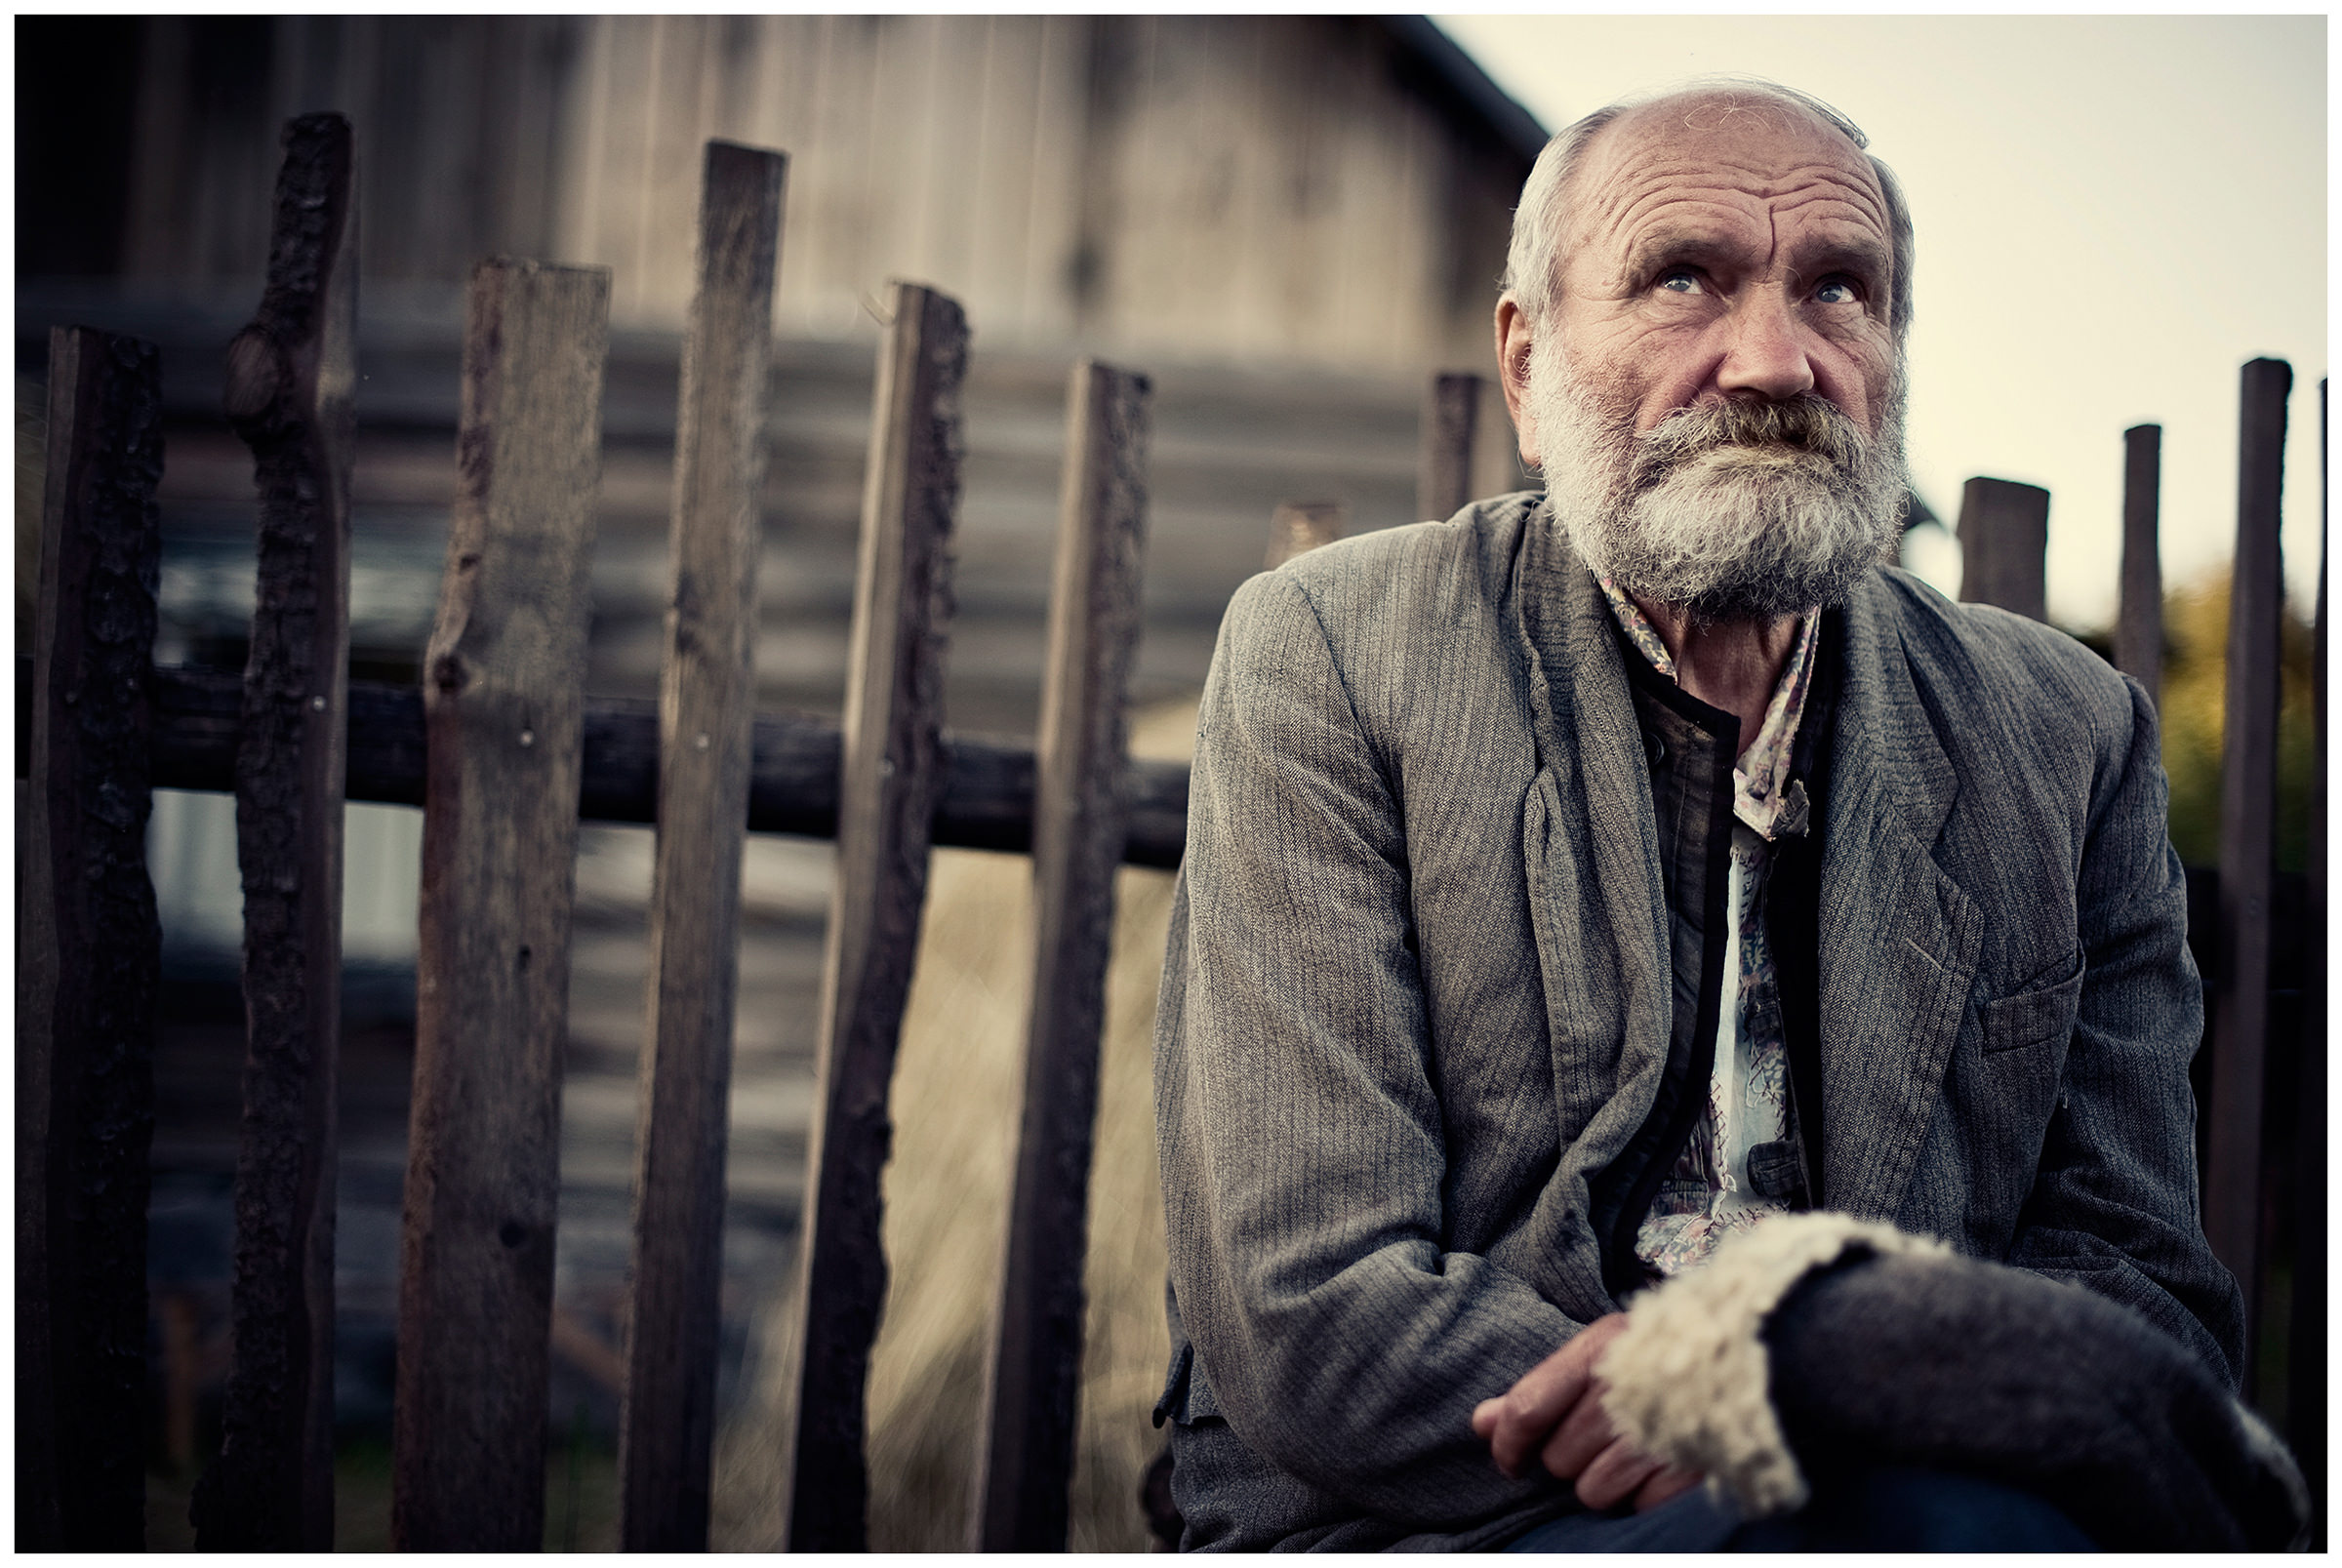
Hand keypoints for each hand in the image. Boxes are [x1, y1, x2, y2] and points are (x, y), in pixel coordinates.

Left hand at [1471, 1313, 1702, 1512]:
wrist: (1752, 1355)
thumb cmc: (1656, 1356)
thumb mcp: (1596, 1357)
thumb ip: (1536, 1392)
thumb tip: (1480, 1422)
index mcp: (1600, 1348)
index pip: (1529, 1408)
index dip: (1509, 1445)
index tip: (1511, 1463)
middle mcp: (1628, 1386)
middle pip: (1559, 1458)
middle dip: (1572, 1459)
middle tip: (1601, 1439)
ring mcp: (1664, 1427)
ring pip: (1594, 1490)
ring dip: (1606, 1482)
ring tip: (1632, 1452)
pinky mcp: (1696, 1465)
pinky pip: (1641, 1505)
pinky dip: (1645, 1495)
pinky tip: (1660, 1466)